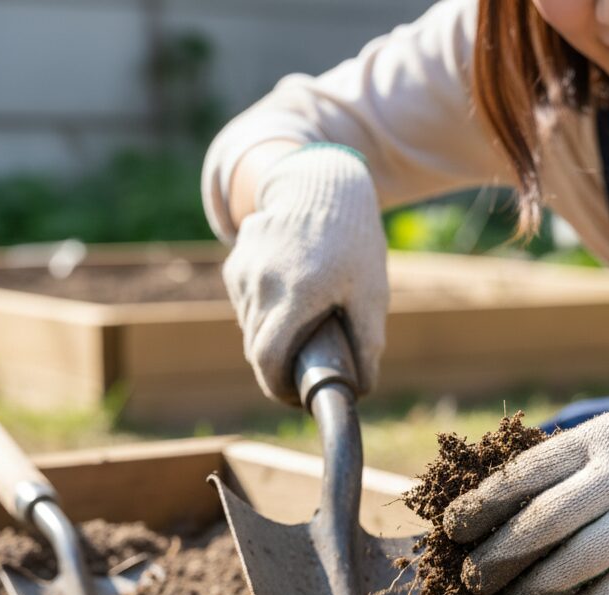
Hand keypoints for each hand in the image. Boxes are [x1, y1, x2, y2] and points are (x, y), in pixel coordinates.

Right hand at [222, 144, 388, 403]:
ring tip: (301, 330)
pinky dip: (262, 312)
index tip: (293, 396)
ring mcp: (243, 270)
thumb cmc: (354, 242)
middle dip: (276, 368)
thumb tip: (363, 389)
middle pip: (256, 349)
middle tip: (303, 372)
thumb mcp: (372, 293)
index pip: (268, 360)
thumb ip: (368, 342)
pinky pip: (245, 303)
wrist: (322, 184)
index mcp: (296, 295)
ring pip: (249, 326)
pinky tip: (288, 298)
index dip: (277, 388)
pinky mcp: (236, 261)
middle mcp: (261, 283)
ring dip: (270, 339)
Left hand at [443, 392, 608, 594]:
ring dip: (536, 589)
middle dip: (500, 555)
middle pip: (546, 518)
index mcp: (598, 437)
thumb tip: (489, 513)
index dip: (482, 504)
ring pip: (582, 557)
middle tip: (472, 581)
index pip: (525, 472)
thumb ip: (563, 468)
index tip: (452, 530)